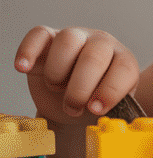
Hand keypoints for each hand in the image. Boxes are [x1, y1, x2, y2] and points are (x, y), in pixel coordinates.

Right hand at [14, 25, 138, 124]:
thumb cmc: (94, 104)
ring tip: (56, 88)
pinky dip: (28, 50)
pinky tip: (23, 68)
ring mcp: (76, 38)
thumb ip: (114, 114)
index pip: (124, 69)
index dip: (110, 91)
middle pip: (94, 56)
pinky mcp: (49, 39)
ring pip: (68, 40)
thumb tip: (108, 123)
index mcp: (123, 62)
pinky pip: (39, 35)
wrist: (74, 99)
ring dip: (58, 71)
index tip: (95, 109)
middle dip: (80, 88)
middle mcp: (102, 45)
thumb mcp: (110, 110)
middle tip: (72, 107)